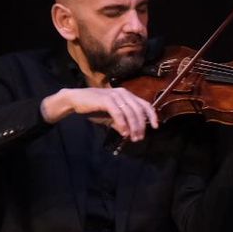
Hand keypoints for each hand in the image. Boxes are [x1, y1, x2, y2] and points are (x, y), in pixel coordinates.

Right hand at [41, 87, 159, 141]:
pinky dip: (122, 124)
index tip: (156, 127)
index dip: (152, 115)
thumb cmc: (95, 107)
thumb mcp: (111, 116)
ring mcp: (114, 95)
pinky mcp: (106, 99)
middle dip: (141, 126)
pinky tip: (123, 132)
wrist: (76, 100)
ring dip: (133, 127)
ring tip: (133, 137)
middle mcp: (123, 93)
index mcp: (127, 95)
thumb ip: (122, 123)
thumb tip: (130, 133)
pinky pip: (118, 113)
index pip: (145, 104)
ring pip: (130, 112)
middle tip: (139, 138)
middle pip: (138, 110)